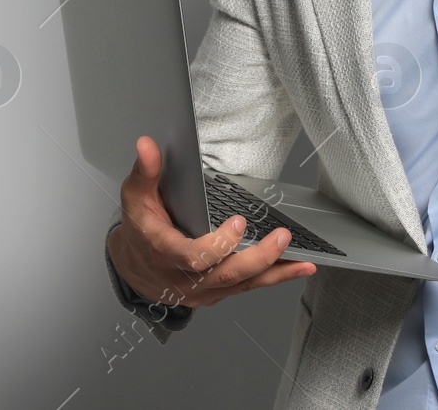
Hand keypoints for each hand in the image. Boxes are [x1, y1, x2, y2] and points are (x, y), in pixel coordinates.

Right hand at [107, 136, 315, 309]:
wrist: (134, 266)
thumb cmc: (139, 229)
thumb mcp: (135, 196)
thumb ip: (145, 171)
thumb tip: (146, 144)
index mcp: (164, 251)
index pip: (192, 257)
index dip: (218, 245)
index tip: (239, 223)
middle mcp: (183, 277)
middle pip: (225, 274)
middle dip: (258, 257)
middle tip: (281, 237)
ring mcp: (200, 290)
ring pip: (240, 284)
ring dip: (274, 273)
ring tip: (303, 261)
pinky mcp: (214, 293)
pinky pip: (245, 288)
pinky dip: (272, 279)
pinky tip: (296, 269)